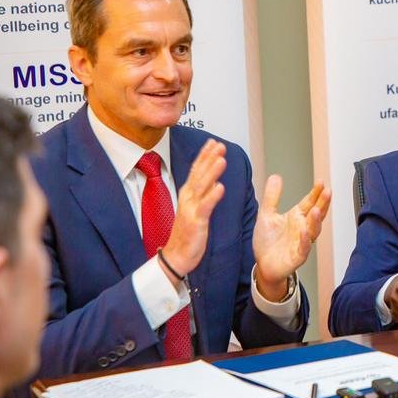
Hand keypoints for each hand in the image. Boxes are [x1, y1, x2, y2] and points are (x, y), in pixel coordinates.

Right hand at [162, 140, 226, 282]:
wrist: (176, 255)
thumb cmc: (188, 232)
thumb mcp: (196, 208)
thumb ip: (203, 193)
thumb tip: (214, 179)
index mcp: (188, 193)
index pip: (197, 170)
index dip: (205, 155)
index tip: (214, 142)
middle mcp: (188, 198)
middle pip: (199, 174)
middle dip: (209, 158)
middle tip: (220, 145)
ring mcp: (191, 209)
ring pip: (202, 187)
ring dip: (212, 172)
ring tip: (221, 159)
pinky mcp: (196, 222)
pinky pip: (205, 207)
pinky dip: (212, 197)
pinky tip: (220, 187)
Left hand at [252, 178, 330, 299]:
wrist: (263, 265)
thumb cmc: (268, 242)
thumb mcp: (266, 215)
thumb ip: (272, 197)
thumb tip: (276, 176)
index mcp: (296, 217)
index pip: (309, 202)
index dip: (315, 193)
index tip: (320, 182)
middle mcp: (303, 228)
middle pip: (316, 214)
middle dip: (323, 203)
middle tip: (327, 192)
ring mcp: (302, 242)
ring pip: (313, 230)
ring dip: (316, 221)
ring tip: (317, 210)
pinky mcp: (297, 256)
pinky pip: (303, 248)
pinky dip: (305, 241)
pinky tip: (304, 232)